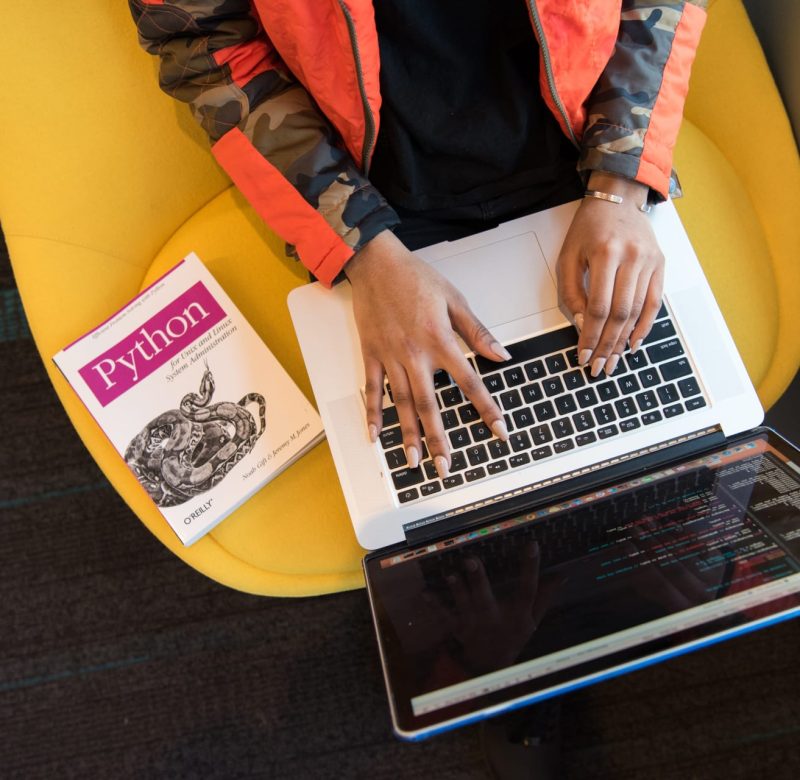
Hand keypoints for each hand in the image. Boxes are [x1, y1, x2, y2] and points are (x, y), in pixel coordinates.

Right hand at [345, 230, 508, 476]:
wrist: (376, 263)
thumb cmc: (416, 278)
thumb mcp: (455, 299)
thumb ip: (477, 331)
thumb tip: (501, 355)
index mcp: (440, 340)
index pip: (469, 382)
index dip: (486, 409)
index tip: (499, 431)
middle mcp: (414, 355)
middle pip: (430, 404)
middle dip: (439, 439)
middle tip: (446, 467)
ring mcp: (390, 357)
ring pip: (402, 403)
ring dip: (408, 435)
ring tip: (415, 461)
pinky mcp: (371, 355)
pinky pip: (372, 390)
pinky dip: (373, 414)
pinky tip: (376, 436)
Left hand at [557, 172, 663, 376]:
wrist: (618, 199)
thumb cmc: (588, 229)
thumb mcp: (567, 257)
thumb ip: (571, 292)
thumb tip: (581, 325)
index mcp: (606, 253)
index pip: (598, 307)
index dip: (590, 335)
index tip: (584, 354)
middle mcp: (632, 257)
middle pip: (620, 313)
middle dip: (608, 345)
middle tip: (599, 366)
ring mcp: (650, 261)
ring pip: (637, 311)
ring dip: (624, 341)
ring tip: (613, 360)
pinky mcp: (660, 265)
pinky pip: (654, 303)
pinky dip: (645, 326)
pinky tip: (634, 343)